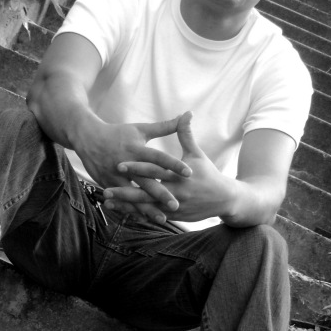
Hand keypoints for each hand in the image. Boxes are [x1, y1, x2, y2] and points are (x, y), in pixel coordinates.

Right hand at [78, 116, 191, 223]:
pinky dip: (132, 211)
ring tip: (163, 219)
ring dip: (148, 208)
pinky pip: (122, 201)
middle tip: (176, 205)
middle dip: (161, 194)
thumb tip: (187, 115)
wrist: (87, 138)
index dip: (173, 165)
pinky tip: (144, 220)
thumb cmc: (118, 133)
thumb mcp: (140, 129)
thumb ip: (165, 126)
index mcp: (137, 149)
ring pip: (134, 195)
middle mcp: (127, 164)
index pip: (158, 158)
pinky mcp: (108, 184)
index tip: (189, 173)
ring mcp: (116, 176)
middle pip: (147, 181)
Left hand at [105, 111, 235, 222]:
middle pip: (146, 193)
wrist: (224, 199)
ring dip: (126, 206)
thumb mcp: (196, 154)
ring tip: (107, 203)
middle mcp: (175, 193)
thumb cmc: (208, 174)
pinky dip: (136, 214)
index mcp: (179, 176)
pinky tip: (120, 211)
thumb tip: (186, 113)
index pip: (155, 171)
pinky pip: (151, 216)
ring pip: (145, 208)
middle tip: (106, 190)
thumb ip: (186, 135)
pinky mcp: (173, 217)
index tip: (120, 165)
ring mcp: (174, 207)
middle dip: (126, 193)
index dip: (137, 168)